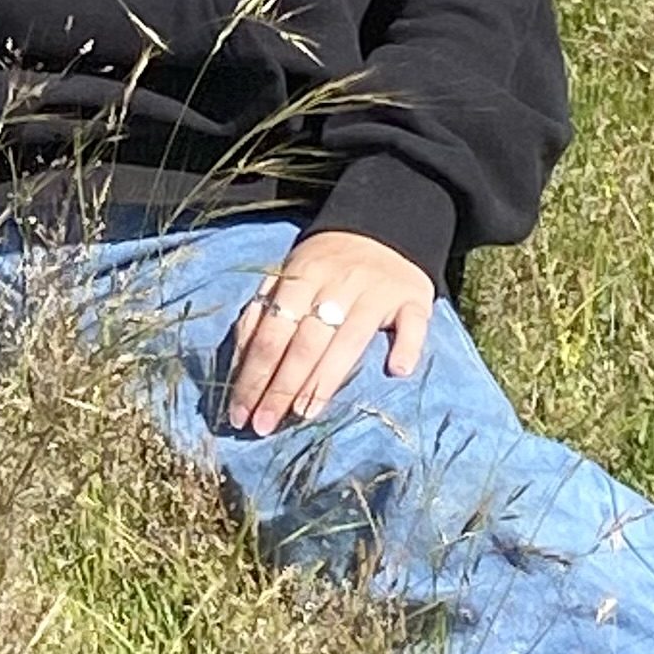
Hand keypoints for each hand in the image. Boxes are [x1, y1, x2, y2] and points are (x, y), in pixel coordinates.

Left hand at [224, 230, 436, 434]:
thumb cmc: (326, 266)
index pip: (272, 333)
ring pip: (350, 339)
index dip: (254, 374)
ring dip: (325, 379)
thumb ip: (262, 313)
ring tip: (304, 413)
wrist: (384, 227)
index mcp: (301, 276)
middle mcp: (338, 283)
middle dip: (281, 387)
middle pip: (305, 342)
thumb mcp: (288, 277)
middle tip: (263, 425)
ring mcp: (378, 291)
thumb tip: (239, 362)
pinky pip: (412, 324)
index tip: (240, 412)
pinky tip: (395, 372)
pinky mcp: (415, 299)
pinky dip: (406, 347)